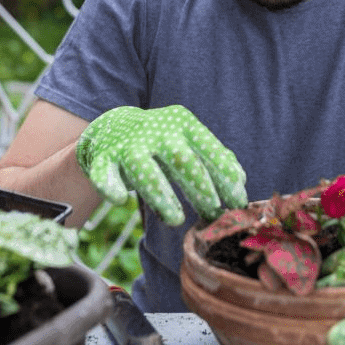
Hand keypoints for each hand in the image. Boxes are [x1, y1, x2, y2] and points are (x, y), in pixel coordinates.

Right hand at [76, 105, 247, 224]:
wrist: (112, 127)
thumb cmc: (161, 142)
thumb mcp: (189, 141)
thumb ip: (214, 158)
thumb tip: (241, 181)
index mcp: (183, 124)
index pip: (208, 149)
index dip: (224, 176)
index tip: (237, 200)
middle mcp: (156, 131)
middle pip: (182, 160)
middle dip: (200, 188)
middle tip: (213, 212)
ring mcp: (128, 144)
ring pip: (146, 171)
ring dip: (163, 197)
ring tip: (176, 220)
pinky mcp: (102, 158)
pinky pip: (105, 174)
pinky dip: (111, 187)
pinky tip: (120, 200)